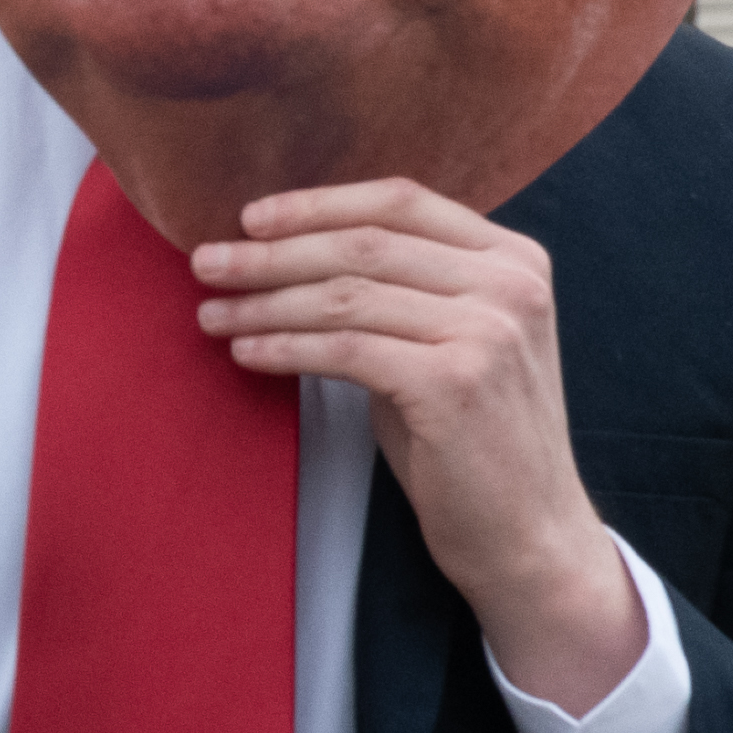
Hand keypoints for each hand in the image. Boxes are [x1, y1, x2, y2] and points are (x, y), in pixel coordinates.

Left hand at [198, 179, 642, 713]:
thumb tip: (290, 248)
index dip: (317, 204)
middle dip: (272, 253)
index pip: (400, 201)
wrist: (527, 530)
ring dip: (264, 303)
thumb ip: (401, 286)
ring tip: (210, 314)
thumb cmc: (468, 434)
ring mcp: (489, 332)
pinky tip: (245, 353)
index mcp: (513, 258)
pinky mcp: (456, 383)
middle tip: (205, 264)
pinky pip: (344, 350)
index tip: (249, 218)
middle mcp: (510, 285)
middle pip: (363, 245)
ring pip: (345, 296)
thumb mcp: (448, 338)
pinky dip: (284, 348)